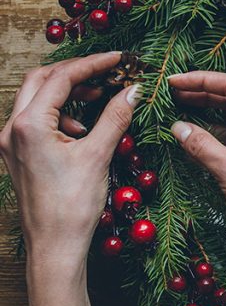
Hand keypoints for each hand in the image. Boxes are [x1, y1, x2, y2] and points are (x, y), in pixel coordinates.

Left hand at [0, 52, 140, 305]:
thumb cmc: (72, 205)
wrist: (54, 245)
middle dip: (75, 72)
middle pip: (40, 80)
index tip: (119, 59)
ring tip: (99, 98)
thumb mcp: (98, 155)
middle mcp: (13, 129)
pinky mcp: (19, 154)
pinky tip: (83, 129)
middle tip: (106, 72)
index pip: (61, 77)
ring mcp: (13, 142)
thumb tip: (133, 89)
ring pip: (36, 98)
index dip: (92, 64)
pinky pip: (37, 119)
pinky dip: (61, 113)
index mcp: (29, 125)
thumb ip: (115, 116)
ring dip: (67, 92)